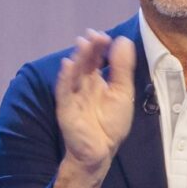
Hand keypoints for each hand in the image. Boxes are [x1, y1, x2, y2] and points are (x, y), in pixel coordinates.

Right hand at [54, 30, 136, 176]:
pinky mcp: (66, 109)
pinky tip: (67, 65)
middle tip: (94, 36)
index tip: (104, 36)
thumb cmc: (111, 124)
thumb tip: (122, 40)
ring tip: (82, 44)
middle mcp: (83, 85)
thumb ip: (122, 68)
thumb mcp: (122, 93)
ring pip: (73, 73)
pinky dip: (64, 78)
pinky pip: (63, 91)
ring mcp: (73, 96)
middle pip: (84, 63)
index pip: (96, 59)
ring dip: (77, 58)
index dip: (99, 47)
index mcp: (96, 81)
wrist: (101, 151)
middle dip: (89, 49)